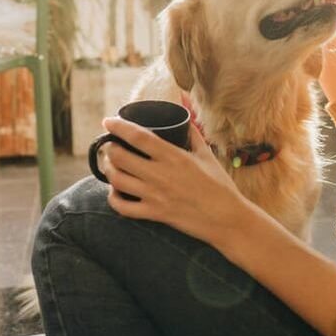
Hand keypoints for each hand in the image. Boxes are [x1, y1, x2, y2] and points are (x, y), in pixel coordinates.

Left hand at [98, 115, 253, 246]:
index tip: (108, 121)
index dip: (118, 127)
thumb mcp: (207, 155)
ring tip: (110, 166)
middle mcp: (160, 174)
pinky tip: (116, 192)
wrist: (227, 219)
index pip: (138, 136)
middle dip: (109, 149)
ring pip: (117, 180)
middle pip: (120, 157)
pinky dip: (113, 198)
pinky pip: (123, 208)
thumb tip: (185, 117)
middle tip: (110, 146)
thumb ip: (193, 134)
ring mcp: (155, 196)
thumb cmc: (219, 186)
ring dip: (108, 170)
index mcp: (174, 156)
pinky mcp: (154, 214)